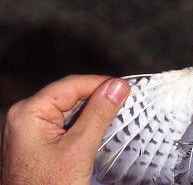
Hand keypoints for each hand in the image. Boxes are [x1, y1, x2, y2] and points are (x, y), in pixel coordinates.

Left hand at [1, 75, 129, 183]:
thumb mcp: (79, 149)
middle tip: (126, 101)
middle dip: (98, 97)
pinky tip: (100, 126)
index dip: (101, 83)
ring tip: (118, 112)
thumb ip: (98, 114)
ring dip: (94, 110)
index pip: (71, 85)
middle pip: (70, 95)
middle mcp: (27, 116)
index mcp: (29, 112)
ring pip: (70, 109)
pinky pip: (66, 123)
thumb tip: (117, 86)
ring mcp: (32, 129)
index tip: (126, 88)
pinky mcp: (40, 141)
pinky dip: (85, 123)